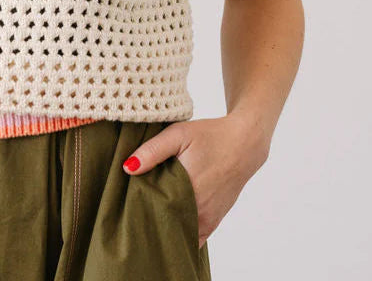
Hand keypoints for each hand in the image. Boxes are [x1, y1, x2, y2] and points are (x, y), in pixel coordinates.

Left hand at [121, 113, 268, 249]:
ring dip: (164, 226)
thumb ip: (153, 151)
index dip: (138, 209)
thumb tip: (128, 169)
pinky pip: (193, 237)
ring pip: (179, 233)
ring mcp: (207, 220)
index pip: (153, 212)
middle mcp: (199, 211)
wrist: (244, 144)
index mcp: (187, 191)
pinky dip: (180, 232)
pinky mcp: (213, 222)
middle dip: (149, 219)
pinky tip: (168, 220)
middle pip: (165, 225)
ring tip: (150, 211)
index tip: (127, 201)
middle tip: (134, 206)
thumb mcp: (179, 134)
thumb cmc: (211, 136)